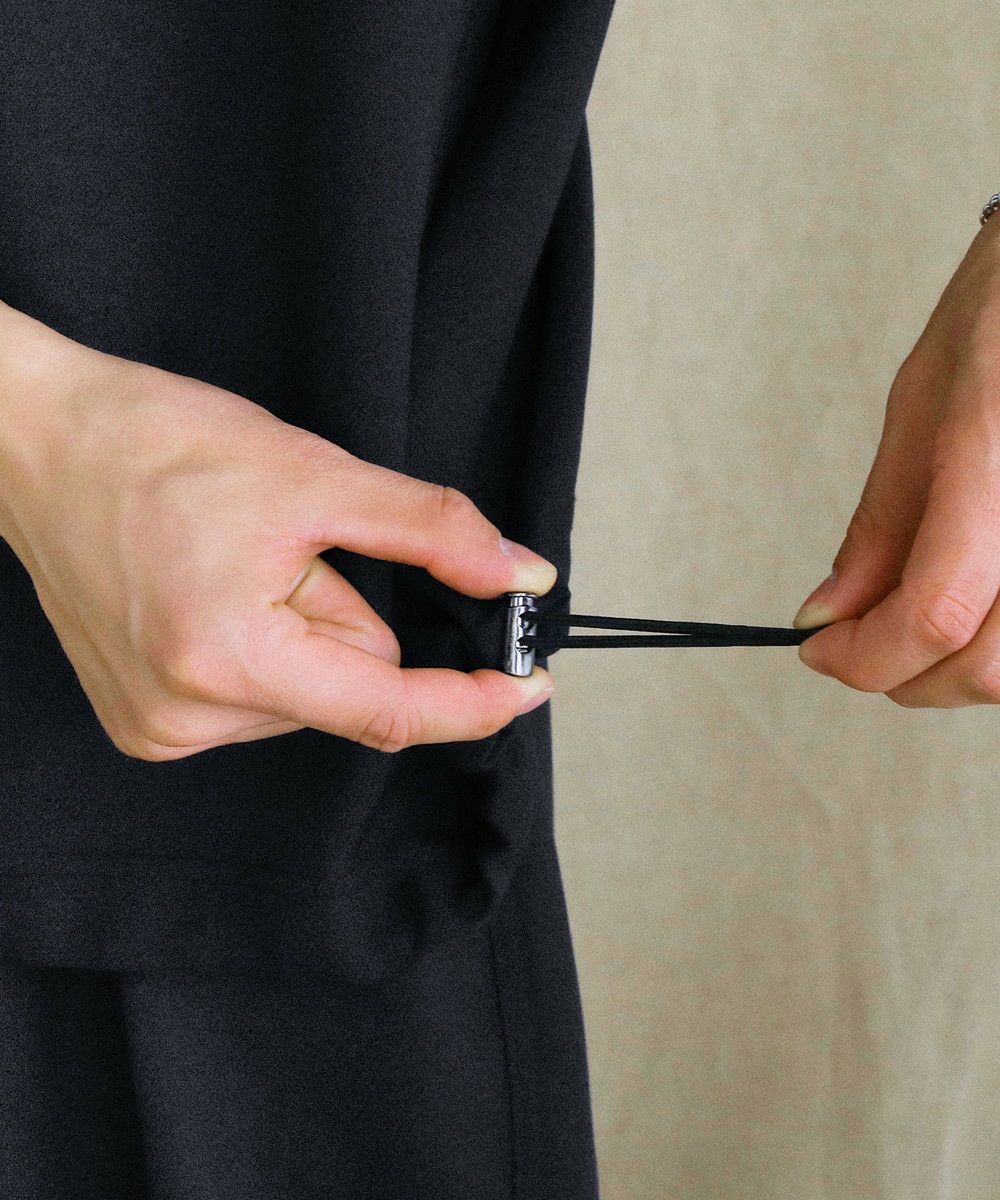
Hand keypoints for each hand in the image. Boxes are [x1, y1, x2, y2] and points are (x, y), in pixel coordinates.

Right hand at [0, 301, 556, 758]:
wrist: (35, 441)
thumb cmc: (154, 444)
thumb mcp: (315, 475)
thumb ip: (433, 532)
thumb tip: (519, 575)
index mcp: (227, 661)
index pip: (387, 711)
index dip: (470, 702)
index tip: (529, 687)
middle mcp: (185, 717)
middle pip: (348, 686)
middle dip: (341, 614)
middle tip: (279, 546)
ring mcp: (158, 726)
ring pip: (307, 690)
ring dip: (299, 627)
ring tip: (231, 561)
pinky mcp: (144, 719)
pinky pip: (260, 694)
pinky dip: (264, 645)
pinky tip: (212, 590)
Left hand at [791, 216, 999, 706]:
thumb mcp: (920, 407)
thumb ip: (880, 527)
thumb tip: (827, 616)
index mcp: (996, 455)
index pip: (936, 611)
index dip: (865, 655)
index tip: (817, 649)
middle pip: (985, 668)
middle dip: (902, 676)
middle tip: (853, 646)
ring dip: (952, 670)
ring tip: (906, 623)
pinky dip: (992, 642)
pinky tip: (966, 607)